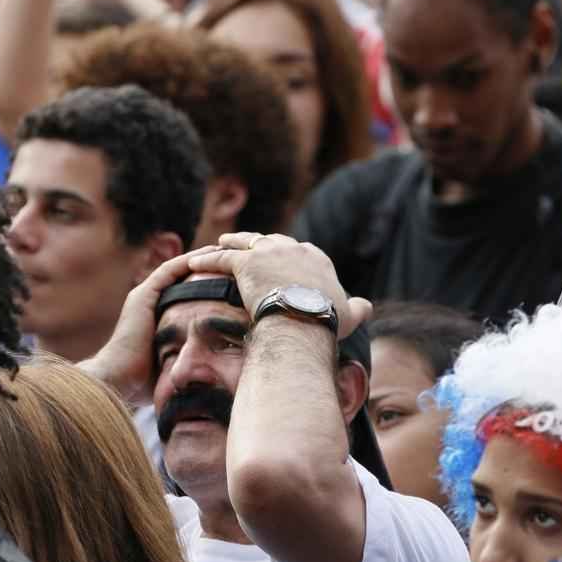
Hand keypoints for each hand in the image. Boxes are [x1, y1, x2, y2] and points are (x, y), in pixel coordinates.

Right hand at [82, 247, 215, 402]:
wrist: (118, 381)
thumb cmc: (143, 382)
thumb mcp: (173, 366)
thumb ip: (188, 361)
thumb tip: (214, 373)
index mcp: (155, 317)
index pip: (185, 293)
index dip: (207, 283)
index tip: (230, 280)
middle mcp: (148, 303)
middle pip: (182, 278)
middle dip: (206, 268)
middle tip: (231, 260)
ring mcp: (144, 297)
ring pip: (177, 269)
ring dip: (201, 259)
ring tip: (225, 251)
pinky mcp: (143, 296)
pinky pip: (169, 271)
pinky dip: (189, 262)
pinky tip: (210, 254)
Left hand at [188, 233, 371, 339]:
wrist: (304, 319)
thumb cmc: (327, 320)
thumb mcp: (350, 314)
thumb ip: (358, 307)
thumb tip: (367, 307)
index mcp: (316, 258)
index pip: (298, 251)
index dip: (285, 255)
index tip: (278, 259)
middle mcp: (292, 248)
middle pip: (270, 241)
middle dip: (257, 243)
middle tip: (245, 245)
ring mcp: (267, 252)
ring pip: (244, 243)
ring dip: (230, 243)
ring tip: (219, 243)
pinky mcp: (245, 263)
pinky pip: (221, 259)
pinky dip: (207, 260)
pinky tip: (193, 262)